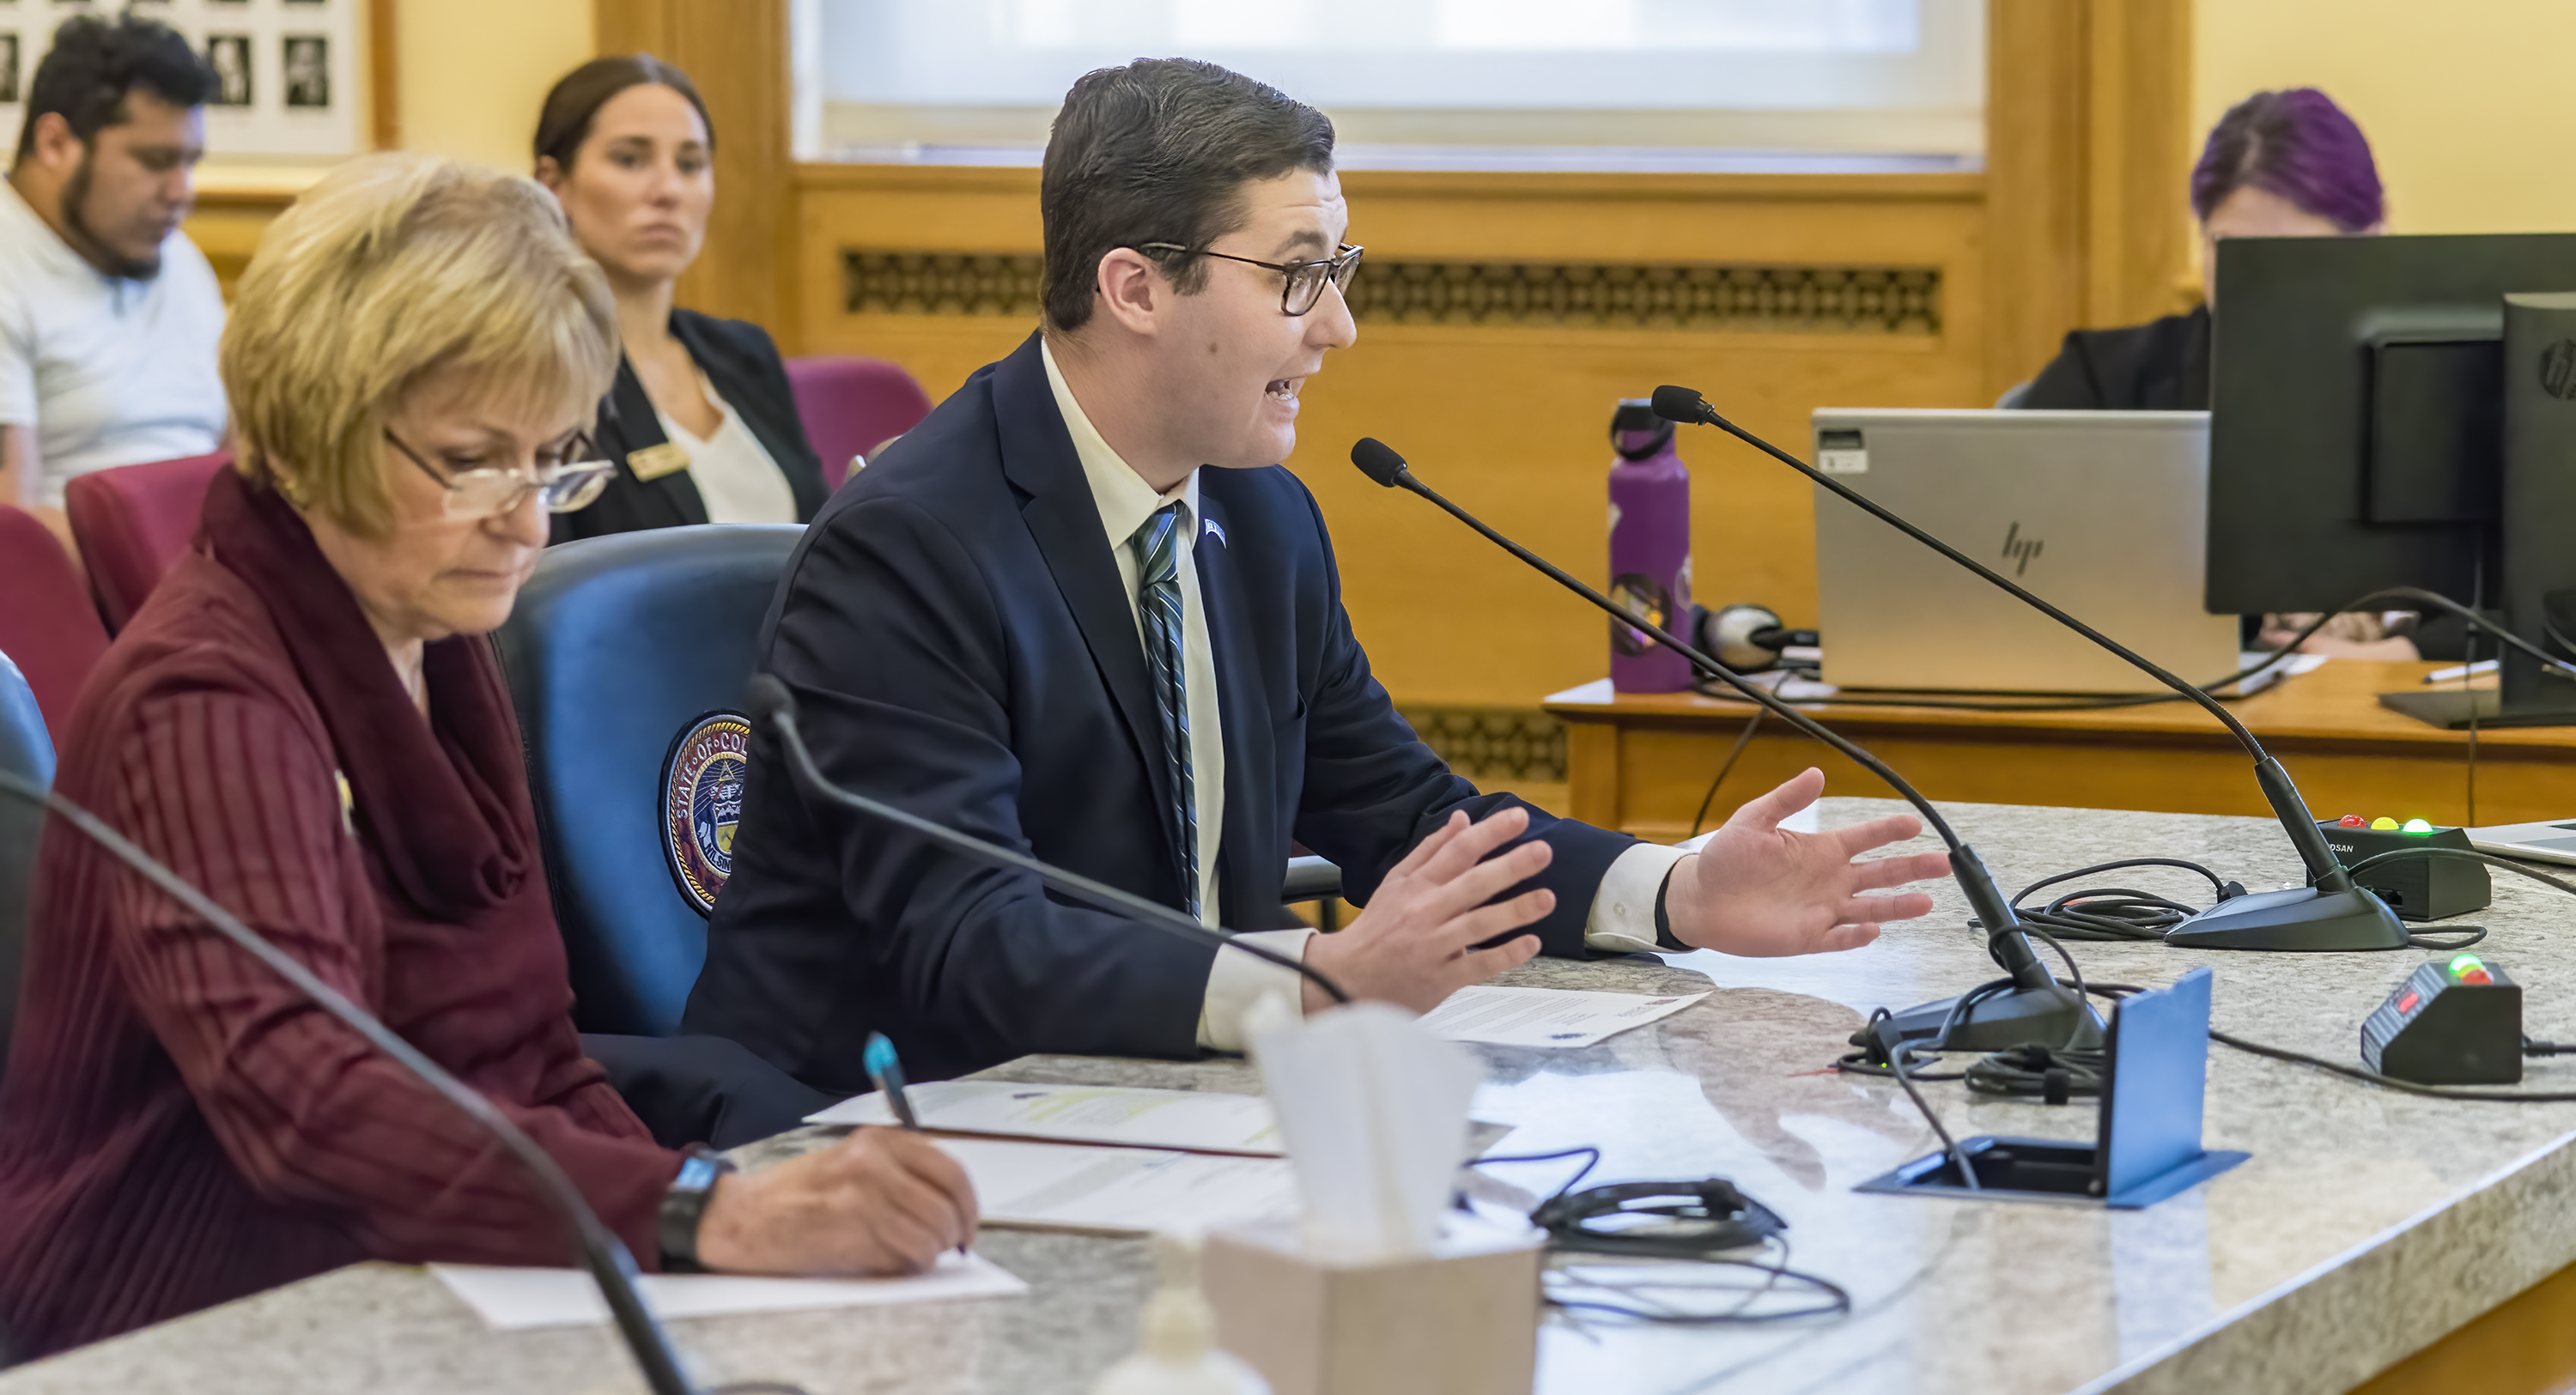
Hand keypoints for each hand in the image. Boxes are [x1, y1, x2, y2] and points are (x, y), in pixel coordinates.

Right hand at [693, 1127, 977, 1275]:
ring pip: (932, 1233)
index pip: (952, 1170)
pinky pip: (905, 1255)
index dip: (968, 1205)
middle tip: (947, 1248)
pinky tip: (886, 1262)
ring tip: (909, 1256)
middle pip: (948, 1204)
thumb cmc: (796, 1195)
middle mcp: (876, 1160)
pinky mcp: (852, 1226)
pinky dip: (905, 1265)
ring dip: (928, 1254)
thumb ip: (899, 1175)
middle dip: (955, 1234)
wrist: (742, 1216)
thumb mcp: (851, 1163)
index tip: (966, 1226)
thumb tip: (950, 1207)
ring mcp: (865, 1192)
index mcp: (881, 1140)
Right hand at [1302, 806, 1554, 1013]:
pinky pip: (1477, 965)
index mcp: (1416, 885)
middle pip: (1472, 884)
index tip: (1518, 818)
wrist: (1346, 978)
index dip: (1489, 833)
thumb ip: (1431, 849)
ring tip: (1547, 898)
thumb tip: (1463, 819)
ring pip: (1478, 924)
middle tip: (1542, 852)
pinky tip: (1530, 943)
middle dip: (1510, 866)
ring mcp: (1434, 946)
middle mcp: (1426, 912)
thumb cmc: (1377, 929)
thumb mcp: (1396, 882)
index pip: (1457, 851)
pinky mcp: (1441, 979)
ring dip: (1514, 910)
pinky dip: (1504, 955)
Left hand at [1664, 768, 1948, 955]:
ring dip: (1898, 906)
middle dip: (1912, 868)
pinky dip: (1856, 936)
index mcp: (1821, 850)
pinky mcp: (1808, 937)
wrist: (1700, 899)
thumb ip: (1786, 799)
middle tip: (1943, 864)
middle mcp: (1829, 880)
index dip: (1890, 830)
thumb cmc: (1726, 859)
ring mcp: (1822, 910)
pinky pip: (1839, 938)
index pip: (1866, 837)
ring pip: (1870, 908)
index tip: (1915, 824)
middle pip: (1881, 874)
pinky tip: (1873, 930)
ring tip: (1927, 901)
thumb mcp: (1753, 820)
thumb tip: (1816, 773)